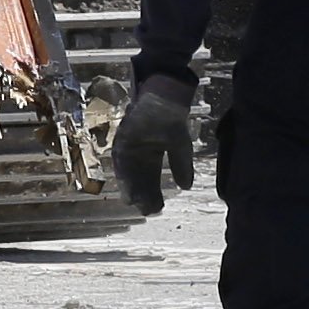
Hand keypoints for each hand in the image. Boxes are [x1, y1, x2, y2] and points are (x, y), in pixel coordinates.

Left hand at [118, 72, 196, 213]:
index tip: (157, 208)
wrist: (164, 98)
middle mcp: (139, 154)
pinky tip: (126, 184)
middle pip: (138, 179)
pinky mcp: (123, 139)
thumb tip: (187, 187)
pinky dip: (123, 172)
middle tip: (144, 210)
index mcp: (153, 156)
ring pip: (128, 172)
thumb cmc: (172, 119)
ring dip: (130, 187)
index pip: (151, 179)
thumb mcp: (180, 147)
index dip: (154, 193)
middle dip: (142, 194)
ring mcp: (129, 147)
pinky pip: (121, 159)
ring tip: (133, 202)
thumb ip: (181, 167)